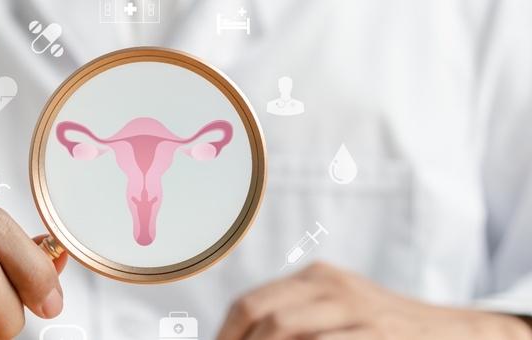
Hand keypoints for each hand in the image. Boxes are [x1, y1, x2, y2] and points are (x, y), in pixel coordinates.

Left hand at [217, 262, 531, 339]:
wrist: (455, 332)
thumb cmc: (385, 328)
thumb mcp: (338, 311)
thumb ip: (296, 321)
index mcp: (315, 278)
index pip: (250, 303)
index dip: (226, 335)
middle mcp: (332, 287)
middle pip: (263, 315)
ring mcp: (358, 310)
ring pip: (286, 328)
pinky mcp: (380, 334)